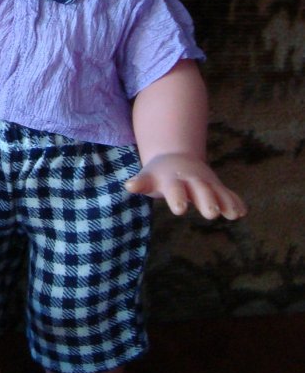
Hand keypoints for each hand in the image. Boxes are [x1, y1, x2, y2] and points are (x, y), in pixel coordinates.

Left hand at [126, 153, 245, 219]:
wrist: (176, 158)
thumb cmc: (158, 175)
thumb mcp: (149, 178)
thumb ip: (141, 183)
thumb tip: (129, 186)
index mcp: (173, 180)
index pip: (175, 190)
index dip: (177, 198)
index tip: (179, 209)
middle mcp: (192, 181)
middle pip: (200, 190)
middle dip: (206, 200)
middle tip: (210, 213)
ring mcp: (206, 183)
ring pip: (217, 192)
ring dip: (225, 202)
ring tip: (233, 214)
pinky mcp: (217, 187)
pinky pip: (228, 194)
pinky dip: (235, 201)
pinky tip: (242, 212)